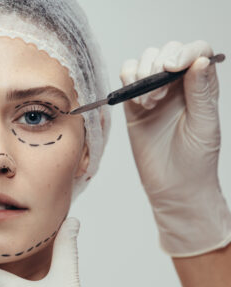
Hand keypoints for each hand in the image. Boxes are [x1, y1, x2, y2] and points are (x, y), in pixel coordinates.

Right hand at [120, 40, 230, 256]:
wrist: (174, 188)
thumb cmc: (196, 162)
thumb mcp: (205, 125)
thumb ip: (201, 91)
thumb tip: (199, 60)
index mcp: (202, 86)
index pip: (196, 52)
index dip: (184, 52)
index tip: (172, 68)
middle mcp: (178, 86)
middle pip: (167, 51)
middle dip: (158, 64)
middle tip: (158, 94)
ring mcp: (154, 94)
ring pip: (144, 61)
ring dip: (142, 74)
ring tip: (149, 101)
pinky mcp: (133, 107)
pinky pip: (126, 79)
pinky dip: (126, 81)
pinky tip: (135, 100)